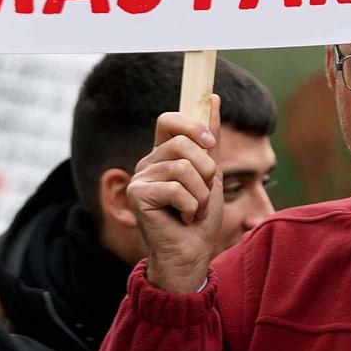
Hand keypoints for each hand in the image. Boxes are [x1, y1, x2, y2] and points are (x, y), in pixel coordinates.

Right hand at [129, 95, 224, 293]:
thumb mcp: (210, 173)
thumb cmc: (200, 216)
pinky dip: (191, 206)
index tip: (210, 144)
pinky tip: (183, 218)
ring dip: (200, 194)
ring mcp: (140, 178)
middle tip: (202, 194)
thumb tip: (212, 98)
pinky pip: (177, 188)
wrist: (192, 251)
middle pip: (183, 143)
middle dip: (205, 170)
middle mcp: (148, 162)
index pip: (169, 120)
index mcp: (163, 155)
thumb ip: (210, 139)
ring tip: (193, 210)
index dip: (192, 125)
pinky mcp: (137, 195)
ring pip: (183, 167)